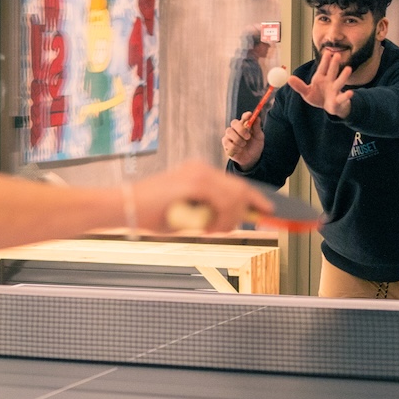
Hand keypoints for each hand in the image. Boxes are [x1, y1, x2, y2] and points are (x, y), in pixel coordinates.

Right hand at [132, 160, 271, 233]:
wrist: (127, 206)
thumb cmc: (150, 214)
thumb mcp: (185, 215)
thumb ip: (207, 215)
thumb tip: (228, 223)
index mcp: (198, 172)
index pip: (234, 185)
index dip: (254, 198)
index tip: (271, 208)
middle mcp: (201, 169)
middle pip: (240, 188)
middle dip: (252, 207)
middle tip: (248, 224)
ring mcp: (199, 174)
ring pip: (236, 196)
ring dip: (232, 218)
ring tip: (213, 230)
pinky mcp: (196, 183)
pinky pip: (224, 202)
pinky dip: (223, 217)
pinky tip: (211, 227)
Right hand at [222, 110, 263, 167]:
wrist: (251, 159)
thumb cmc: (255, 146)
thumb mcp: (259, 138)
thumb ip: (257, 128)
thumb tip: (257, 117)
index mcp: (245, 125)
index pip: (244, 117)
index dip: (246, 115)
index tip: (249, 115)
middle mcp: (236, 128)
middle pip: (234, 122)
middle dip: (241, 129)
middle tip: (248, 137)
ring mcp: (230, 136)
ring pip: (229, 132)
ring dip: (238, 140)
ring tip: (244, 145)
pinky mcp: (226, 144)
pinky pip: (227, 142)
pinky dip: (235, 147)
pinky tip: (239, 150)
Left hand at [288, 51, 354, 118]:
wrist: (328, 107)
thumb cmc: (318, 97)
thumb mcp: (306, 92)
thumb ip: (299, 86)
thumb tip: (289, 78)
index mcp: (321, 78)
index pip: (323, 68)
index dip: (325, 61)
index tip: (327, 52)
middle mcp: (330, 82)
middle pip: (332, 71)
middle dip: (334, 64)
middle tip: (337, 54)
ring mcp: (335, 90)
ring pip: (340, 82)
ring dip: (344, 76)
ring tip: (348, 68)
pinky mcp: (338, 100)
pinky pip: (343, 97)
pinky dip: (346, 95)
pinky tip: (350, 93)